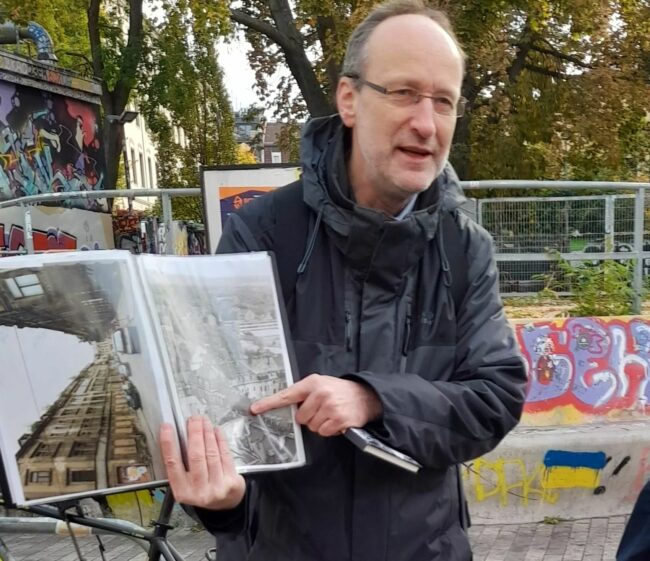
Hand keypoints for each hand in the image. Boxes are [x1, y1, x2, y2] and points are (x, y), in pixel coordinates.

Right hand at [160, 416, 245, 509]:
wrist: (225, 505)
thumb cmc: (202, 488)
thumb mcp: (186, 483)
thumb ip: (182, 464)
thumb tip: (179, 435)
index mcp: (182, 491)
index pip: (173, 464)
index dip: (169, 444)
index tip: (167, 427)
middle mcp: (198, 491)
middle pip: (195, 456)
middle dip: (194, 433)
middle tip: (193, 418)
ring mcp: (216, 487)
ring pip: (211, 454)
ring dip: (207, 433)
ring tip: (204, 421)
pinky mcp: (231, 482)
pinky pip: (224, 455)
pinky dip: (220, 440)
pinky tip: (216, 430)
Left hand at [250, 374, 382, 436]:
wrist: (365, 396)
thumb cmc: (338, 391)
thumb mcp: (321, 384)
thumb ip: (304, 393)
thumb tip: (287, 407)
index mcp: (312, 383)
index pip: (287, 395)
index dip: (269, 403)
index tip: (255, 409)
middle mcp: (320, 393)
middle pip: (300, 417)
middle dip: (309, 417)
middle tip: (322, 409)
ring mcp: (330, 407)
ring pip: (312, 426)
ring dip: (320, 424)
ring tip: (331, 414)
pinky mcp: (338, 420)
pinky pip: (323, 432)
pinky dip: (329, 430)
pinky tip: (337, 421)